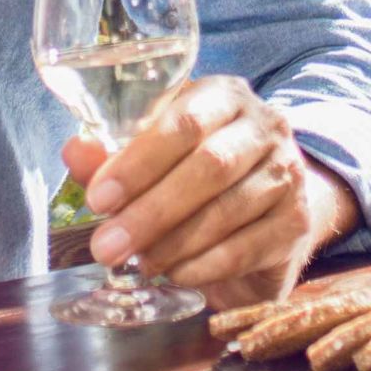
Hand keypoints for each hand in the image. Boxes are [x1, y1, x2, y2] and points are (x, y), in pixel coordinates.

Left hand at [67, 77, 352, 291]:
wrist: (267, 208)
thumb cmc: (196, 172)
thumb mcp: (156, 154)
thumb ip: (114, 152)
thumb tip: (74, 152)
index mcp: (224, 96)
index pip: (184, 121)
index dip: (138, 162)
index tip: (97, 199)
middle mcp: (266, 127)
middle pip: (209, 166)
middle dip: (151, 211)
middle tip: (106, 247)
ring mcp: (288, 174)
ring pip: (228, 209)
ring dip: (174, 243)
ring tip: (138, 264)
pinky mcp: (295, 223)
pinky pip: (247, 247)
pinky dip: (205, 266)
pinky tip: (175, 275)